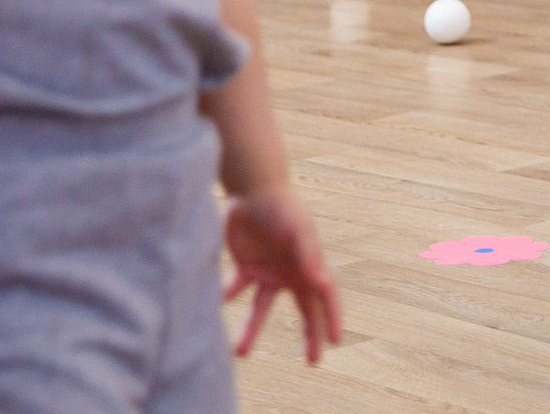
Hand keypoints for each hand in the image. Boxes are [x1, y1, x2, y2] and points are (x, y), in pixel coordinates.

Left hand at [222, 185, 342, 363]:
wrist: (253, 188)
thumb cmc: (282, 207)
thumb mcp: (299, 231)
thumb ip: (310, 257)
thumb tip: (321, 283)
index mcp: (309, 266)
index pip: (325, 297)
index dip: (332, 319)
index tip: (334, 342)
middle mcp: (291, 273)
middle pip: (304, 311)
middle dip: (309, 336)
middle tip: (313, 362)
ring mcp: (268, 271)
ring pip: (261, 309)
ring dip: (251, 330)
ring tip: (239, 352)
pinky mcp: (245, 266)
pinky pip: (234, 290)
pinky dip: (226, 297)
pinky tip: (216, 305)